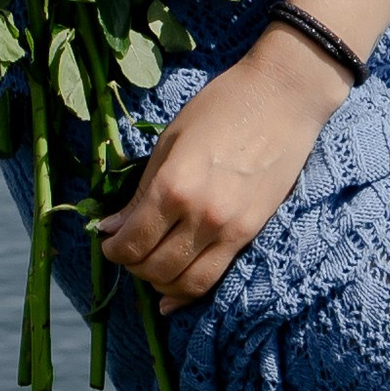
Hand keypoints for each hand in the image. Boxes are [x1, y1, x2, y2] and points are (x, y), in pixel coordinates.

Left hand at [99, 29, 350, 305]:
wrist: (283, 97)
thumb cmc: (221, 106)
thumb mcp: (170, 141)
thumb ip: (140, 191)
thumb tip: (109, 226)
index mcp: (172, 186)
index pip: (132, 240)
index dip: (112, 249)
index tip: (107, 242)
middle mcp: (199, 215)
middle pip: (153, 266)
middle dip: (132, 265)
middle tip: (126, 252)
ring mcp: (228, 229)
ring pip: (183, 282)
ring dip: (158, 283)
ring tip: (149, 266)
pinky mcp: (250, 234)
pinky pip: (214, 278)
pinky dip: (188, 292)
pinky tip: (173, 293)